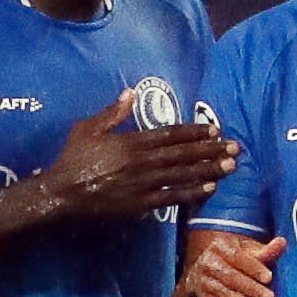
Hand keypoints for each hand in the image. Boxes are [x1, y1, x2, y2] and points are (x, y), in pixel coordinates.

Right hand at [41, 96, 237, 218]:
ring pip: (182, 175)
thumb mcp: (88, 128)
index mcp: (132, 142)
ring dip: (208, 169)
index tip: (214, 129)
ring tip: (229, 166)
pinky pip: (171, 197)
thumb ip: (113, 112)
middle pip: (183, 154)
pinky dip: (191, 192)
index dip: (194, 132)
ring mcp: (143, 184)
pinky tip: (208, 188)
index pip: (170, 135)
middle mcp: (142, 161)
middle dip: (210, 150)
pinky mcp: (140, 204)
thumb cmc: (73, 159)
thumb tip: (131, 92)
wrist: (62, 193)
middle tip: (235, 148)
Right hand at [180, 231, 285, 296]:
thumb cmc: (235, 258)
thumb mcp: (248, 250)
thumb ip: (265, 250)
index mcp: (220, 248)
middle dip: (252, 289)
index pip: (238, 257)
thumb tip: (282, 242)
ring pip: (226, 296)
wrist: (206, 267)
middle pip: (232, 278)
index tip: (269, 277)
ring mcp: (204, 283)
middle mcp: (209, 264)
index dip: (254, 268)